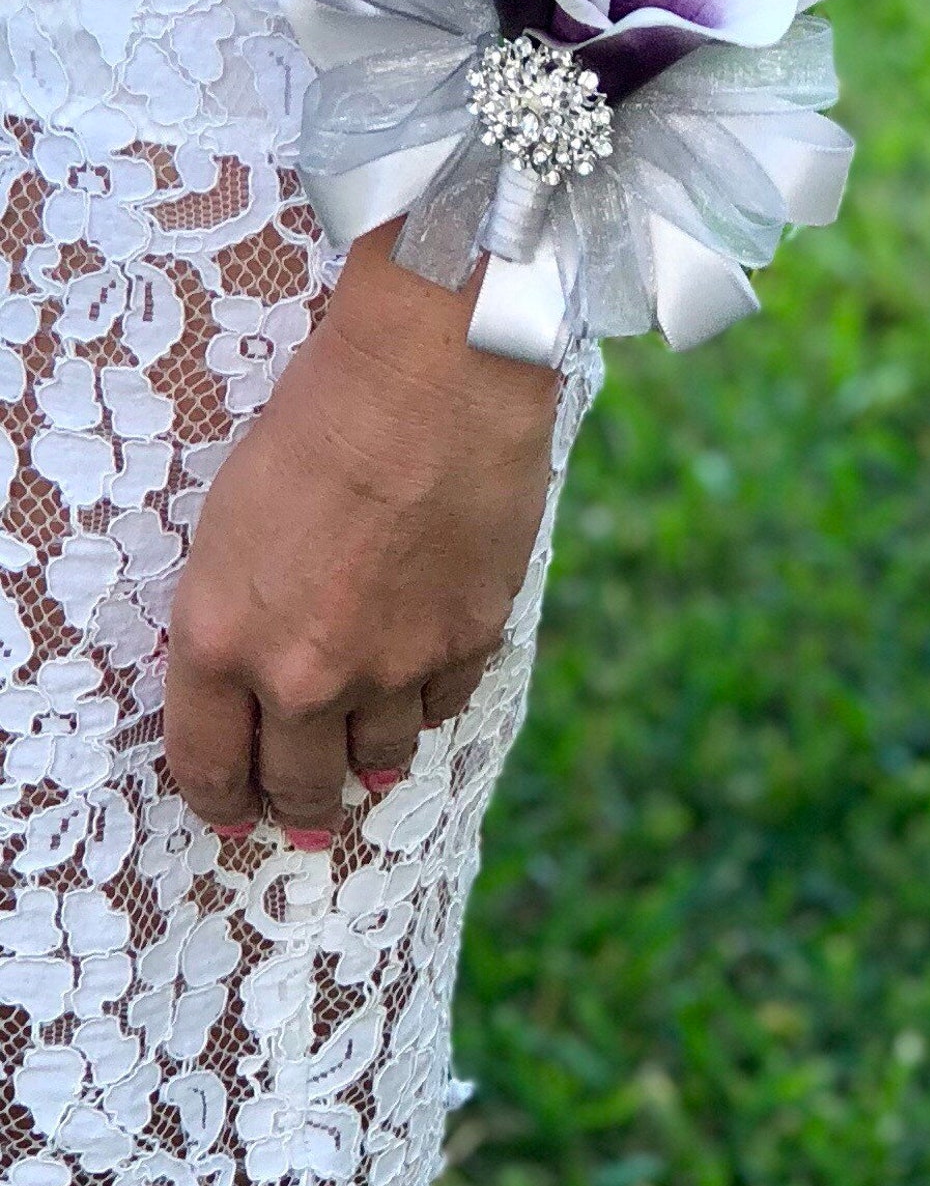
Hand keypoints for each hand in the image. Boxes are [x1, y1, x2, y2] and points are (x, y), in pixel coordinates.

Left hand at [164, 221, 559, 845]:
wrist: (429, 374)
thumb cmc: (318, 419)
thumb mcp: (233, 520)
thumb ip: (238, 612)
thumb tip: (257, 671)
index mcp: (222, 638)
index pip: (206, 762)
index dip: (217, 798)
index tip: (228, 811)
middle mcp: (303, 674)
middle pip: (297, 783)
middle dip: (296, 802)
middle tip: (301, 811)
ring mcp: (391, 668)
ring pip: (379, 758)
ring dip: (369, 761)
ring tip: (370, 764)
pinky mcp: (466, 644)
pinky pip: (442, 706)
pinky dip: (428, 699)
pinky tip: (422, 682)